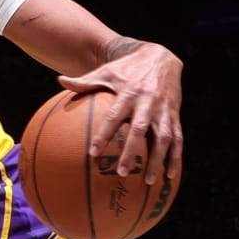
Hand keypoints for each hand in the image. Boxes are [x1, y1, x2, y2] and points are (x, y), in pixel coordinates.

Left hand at [58, 39, 182, 185]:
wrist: (162, 56)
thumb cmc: (128, 68)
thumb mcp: (106, 71)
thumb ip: (85, 81)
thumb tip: (60, 80)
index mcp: (128, 93)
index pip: (113, 116)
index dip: (104, 134)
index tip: (93, 153)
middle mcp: (148, 102)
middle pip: (140, 130)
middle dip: (131, 152)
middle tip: (121, 172)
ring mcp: (164, 110)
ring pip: (164, 138)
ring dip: (157, 160)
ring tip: (148, 182)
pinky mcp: (175, 115)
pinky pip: (178, 138)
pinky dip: (176, 157)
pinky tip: (170, 176)